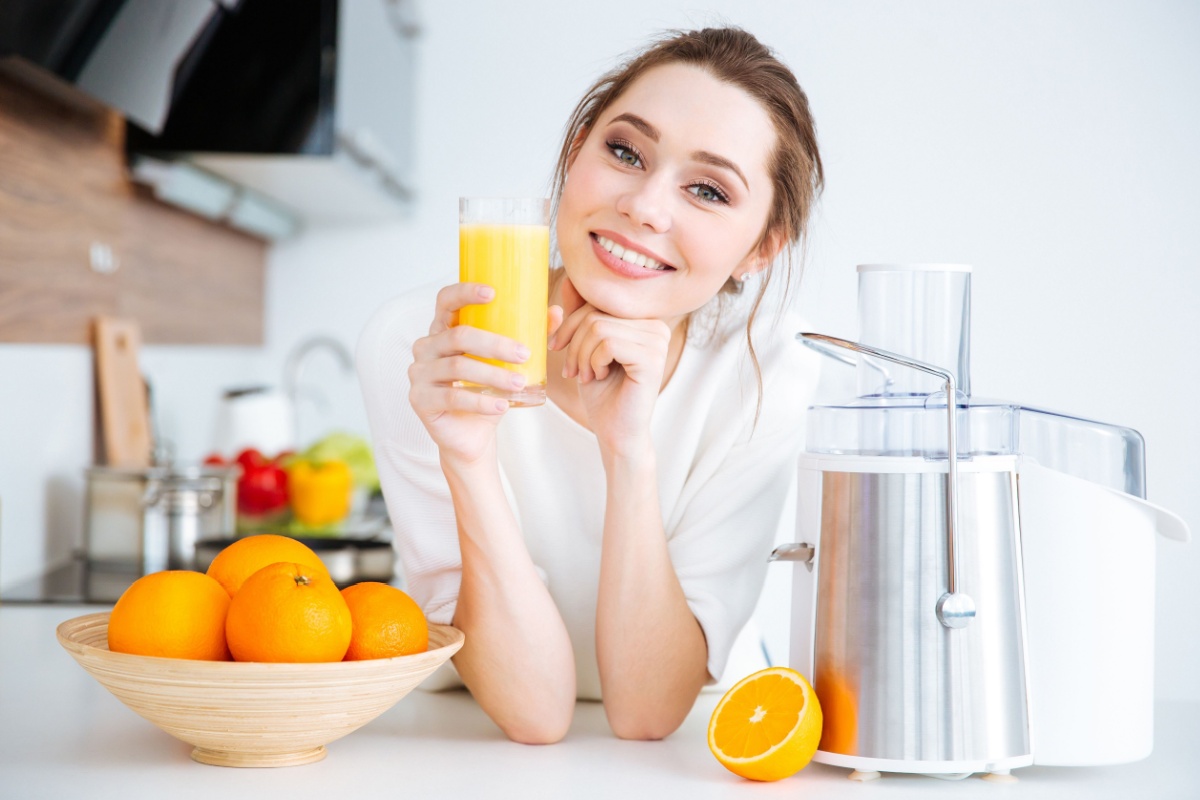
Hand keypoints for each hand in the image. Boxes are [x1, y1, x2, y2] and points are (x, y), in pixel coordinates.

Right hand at [409, 283, 536, 466]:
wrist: (472, 434)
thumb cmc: (488, 390)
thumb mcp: (507, 362)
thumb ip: (529, 336)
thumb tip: (556, 312)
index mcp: (443, 329)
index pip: (446, 300)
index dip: (465, 292)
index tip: (493, 293)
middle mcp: (426, 346)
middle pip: (459, 335)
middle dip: (494, 343)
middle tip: (524, 353)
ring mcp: (419, 373)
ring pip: (458, 367)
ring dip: (493, 375)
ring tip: (520, 383)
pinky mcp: (420, 399)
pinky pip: (453, 397)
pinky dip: (481, 401)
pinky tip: (502, 405)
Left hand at [549, 276, 670, 458]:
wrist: (615, 431)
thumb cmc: (602, 391)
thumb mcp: (584, 347)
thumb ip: (580, 315)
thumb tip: (569, 279)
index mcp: (642, 319)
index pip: (597, 300)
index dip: (570, 322)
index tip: (559, 347)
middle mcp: (655, 325)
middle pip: (595, 313)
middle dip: (573, 342)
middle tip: (573, 369)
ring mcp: (657, 341)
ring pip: (598, 327)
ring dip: (582, 356)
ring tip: (587, 375)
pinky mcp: (652, 359)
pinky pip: (608, 344)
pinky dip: (593, 362)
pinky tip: (599, 377)